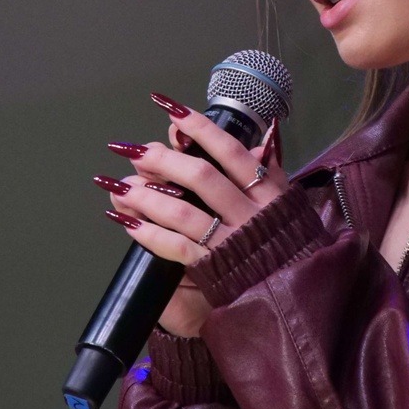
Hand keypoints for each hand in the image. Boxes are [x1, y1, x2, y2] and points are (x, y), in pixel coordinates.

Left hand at [99, 94, 288, 336]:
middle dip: (162, 160)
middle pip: (201, 176)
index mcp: (268, 191)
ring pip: (182, 211)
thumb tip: (257, 140)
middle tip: (131, 150)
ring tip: (118, 187)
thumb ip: (268, 174)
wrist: (291, 300)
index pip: (231, 151)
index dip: (200, 128)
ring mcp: (231, 242)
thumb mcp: (284, 205)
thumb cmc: (284, 246)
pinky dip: (149, 233)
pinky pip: (176, 246)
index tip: (169, 109)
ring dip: (145, 197)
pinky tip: (126, 223)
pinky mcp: (214, 269)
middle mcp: (250, 213)